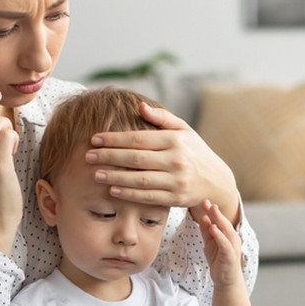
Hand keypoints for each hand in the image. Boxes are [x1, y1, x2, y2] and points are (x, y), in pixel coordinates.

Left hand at [86, 103, 240, 223]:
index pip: (138, 138)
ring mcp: (176, 180)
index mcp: (175, 140)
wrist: (216, 181)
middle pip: (135, 158)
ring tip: (95, 174)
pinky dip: (129, 194)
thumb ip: (161, 118)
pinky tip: (113, 190)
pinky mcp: (176, 198)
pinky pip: (148, 196)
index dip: (114, 139)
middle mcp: (176, 159)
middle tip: (88, 155)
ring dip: (115, 177)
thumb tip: (140, 107)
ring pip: (140, 179)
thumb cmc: (194, 152)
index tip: (94, 139)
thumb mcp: (184, 130)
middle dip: (109, 156)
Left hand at [199, 200, 244, 287]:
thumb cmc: (219, 261)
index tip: (203, 200)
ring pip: (226, 230)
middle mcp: (232, 238)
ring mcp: (232, 246)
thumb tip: (203, 217)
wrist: (226, 280)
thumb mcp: (209, 243)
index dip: (211, 210)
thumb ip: (207, 231)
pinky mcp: (230, 256)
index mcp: (227, 234)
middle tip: (206, 201)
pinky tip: (213, 228)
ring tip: (211, 210)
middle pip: (223, 222)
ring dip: (218, 220)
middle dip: (215, 211)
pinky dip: (219, 235)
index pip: (218, 220)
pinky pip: (225, 244)